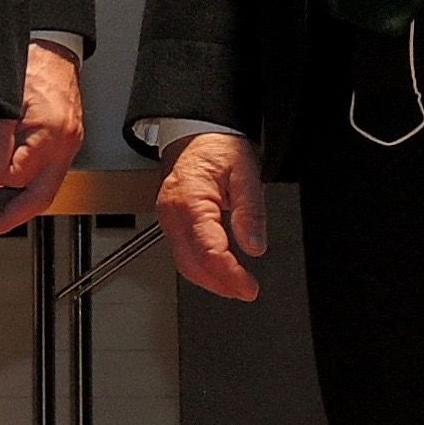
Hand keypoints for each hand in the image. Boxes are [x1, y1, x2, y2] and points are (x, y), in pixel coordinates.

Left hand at [0, 42, 86, 240]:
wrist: (55, 47)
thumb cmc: (30, 63)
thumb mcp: (4, 99)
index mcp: (50, 133)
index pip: (18, 176)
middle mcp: (65, 143)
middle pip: (40, 197)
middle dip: (9, 219)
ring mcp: (69, 145)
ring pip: (44, 191)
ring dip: (14, 208)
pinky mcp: (66, 143)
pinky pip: (48, 176)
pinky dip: (24, 190)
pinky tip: (5, 193)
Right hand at [158, 131, 266, 300]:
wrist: (197, 133)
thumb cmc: (218, 146)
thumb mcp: (246, 171)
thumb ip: (251, 211)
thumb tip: (255, 246)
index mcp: (190, 201)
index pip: (208, 251)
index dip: (229, 276)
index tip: (249, 288)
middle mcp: (173, 214)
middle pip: (192, 264)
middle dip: (219, 284)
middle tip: (246, 292)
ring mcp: (168, 219)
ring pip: (185, 263)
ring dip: (210, 280)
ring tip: (237, 287)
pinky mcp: (171, 221)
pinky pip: (183, 252)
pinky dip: (201, 267)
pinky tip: (219, 272)